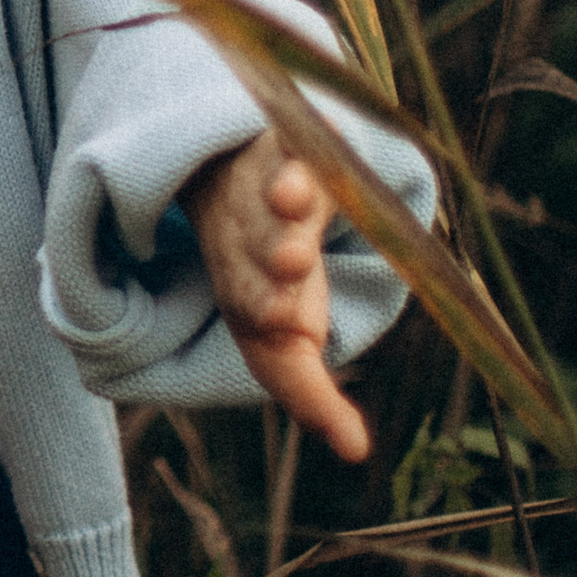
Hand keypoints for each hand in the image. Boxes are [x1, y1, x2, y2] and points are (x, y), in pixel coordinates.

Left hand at [182, 133, 370, 463]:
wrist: (219, 190)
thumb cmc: (263, 281)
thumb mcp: (280, 344)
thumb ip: (311, 394)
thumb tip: (357, 451)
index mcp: (253, 289)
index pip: (255, 300)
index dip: (267, 305)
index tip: (281, 318)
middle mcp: (254, 236)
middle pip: (263, 240)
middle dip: (277, 250)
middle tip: (292, 259)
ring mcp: (268, 180)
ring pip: (274, 181)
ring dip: (287, 187)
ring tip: (292, 192)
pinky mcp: (286, 135)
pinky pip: (295, 130)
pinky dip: (310, 127)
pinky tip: (328, 125)